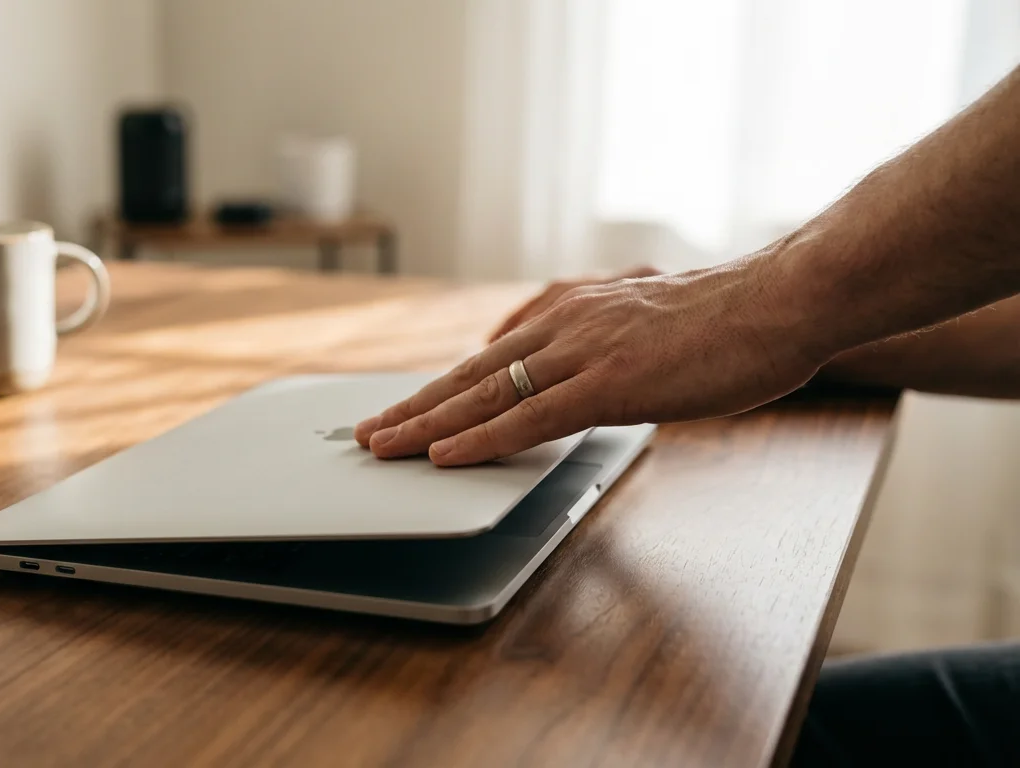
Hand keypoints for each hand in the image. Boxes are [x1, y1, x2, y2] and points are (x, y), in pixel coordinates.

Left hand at [354, 256, 829, 465]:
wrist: (782, 300)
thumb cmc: (730, 318)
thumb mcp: (649, 320)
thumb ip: (605, 339)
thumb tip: (586, 368)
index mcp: (574, 309)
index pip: (491, 356)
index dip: (443, 385)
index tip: (407, 406)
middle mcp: (566, 324)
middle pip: (471, 374)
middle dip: (413, 406)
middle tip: (367, 432)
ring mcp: (584, 351)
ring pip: (485, 394)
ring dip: (426, 424)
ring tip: (381, 447)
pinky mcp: (609, 382)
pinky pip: (529, 417)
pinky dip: (480, 440)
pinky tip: (444, 456)